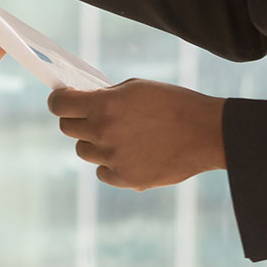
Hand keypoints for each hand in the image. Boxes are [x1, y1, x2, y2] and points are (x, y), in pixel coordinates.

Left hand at [48, 79, 226, 188]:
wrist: (208, 133)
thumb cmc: (174, 104)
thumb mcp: (137, 88)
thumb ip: (105, 96)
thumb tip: (82, 101)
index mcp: (104, 105)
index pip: (59, 105)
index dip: (58, 101)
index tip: (63, 100)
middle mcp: (103, 132)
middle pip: (68, 128)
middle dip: (76, 120)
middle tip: (92, 117)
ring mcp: (113, 158)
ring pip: (84, 151)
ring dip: (95, 143)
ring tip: (121, 137)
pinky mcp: (125, 178)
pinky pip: (102, 172)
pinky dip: (111, 165)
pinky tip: (130, 155)